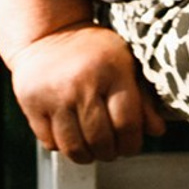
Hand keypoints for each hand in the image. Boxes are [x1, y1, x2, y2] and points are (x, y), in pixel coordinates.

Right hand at [13, 23, 166, 162]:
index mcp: (112, 69)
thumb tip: (157, 131)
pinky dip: (62, 146)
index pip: (126, 123)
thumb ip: (143, 98)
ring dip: (87, 156)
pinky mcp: (31, 103)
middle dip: (110, 152)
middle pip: (100, 140)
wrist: (49, 33)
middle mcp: (81, 82)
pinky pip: (50, 143)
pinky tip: (71, 134)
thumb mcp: (125, 64)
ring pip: (74, 147)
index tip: (131, 144)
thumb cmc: (95, 52)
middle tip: (112, 149)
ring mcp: (54, 94)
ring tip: (92, 148)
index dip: (131, 143)